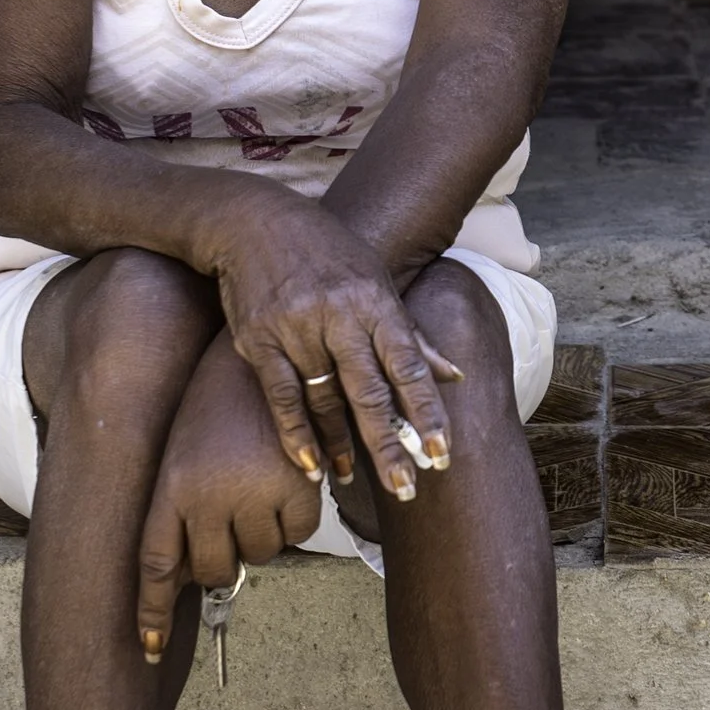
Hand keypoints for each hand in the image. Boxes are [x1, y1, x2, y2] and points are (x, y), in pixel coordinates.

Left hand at [133, 331, 332, 660]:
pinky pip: (297, 533)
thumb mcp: (185, 452)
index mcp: (170, 488)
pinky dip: (295, 518)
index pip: (155, 566)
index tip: (148, 652)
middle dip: (223, 559)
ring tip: (260, 485)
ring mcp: (252, 492)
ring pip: (260, 554)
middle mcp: (205, 497)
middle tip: (234, 523)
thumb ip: (184, 509)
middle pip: (213, 569)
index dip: (150, 612)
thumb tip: (194, 573)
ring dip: (262, 534)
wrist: (257, 346)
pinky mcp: (296, 485)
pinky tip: (289, 480)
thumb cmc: (216, 402)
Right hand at [201, 184, 458, 511]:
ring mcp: (297, 329)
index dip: (428, 412)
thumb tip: (454, 376)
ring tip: (355, 480)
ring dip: (341, 446)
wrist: (254, 222)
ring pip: (325, 400)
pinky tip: (311, 465)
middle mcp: (339, 318)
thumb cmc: (327, 253)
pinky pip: (283, 397)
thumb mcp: (376, 281)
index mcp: (375, 304)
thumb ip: (412, 335)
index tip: (444, 452)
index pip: (409, 367)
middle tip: (406, 488)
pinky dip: (297, 434)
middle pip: (370, 392)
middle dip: (389, 444)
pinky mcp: (259, 340)